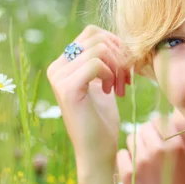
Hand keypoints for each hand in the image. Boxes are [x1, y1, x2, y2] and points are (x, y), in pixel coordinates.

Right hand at [47, 25, 129, 166]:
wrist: (98, 150)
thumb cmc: (103, 121)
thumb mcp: (105, 84)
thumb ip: (106, 62)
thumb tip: (119, 41)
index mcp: (64, 64)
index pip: (93, 33)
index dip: (117, 45)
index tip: (126, 70)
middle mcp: (57, 67)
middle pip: (96, 36)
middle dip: (120, 55)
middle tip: (127, 80)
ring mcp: (59, 77)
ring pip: (99, 48)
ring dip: (119, 66)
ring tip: (121, 87)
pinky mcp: (68, 88)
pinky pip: (96, 63)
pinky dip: (112, 74)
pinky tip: (114, 92)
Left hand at [116, 116, 184, 183]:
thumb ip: (174, 144)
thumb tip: (158, 125)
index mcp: (177, 147)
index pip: (160, 120)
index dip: (158, 126)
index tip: (159, 134)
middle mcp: (159, 150)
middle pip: (144, 127)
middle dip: (146, 134)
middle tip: (150, 147)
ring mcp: (141, 162)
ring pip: (131, 137)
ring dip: (136, 145)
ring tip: (142, 159)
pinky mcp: (127, 174)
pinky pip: (121, 154)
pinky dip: (126, 159)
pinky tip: (134, 169)